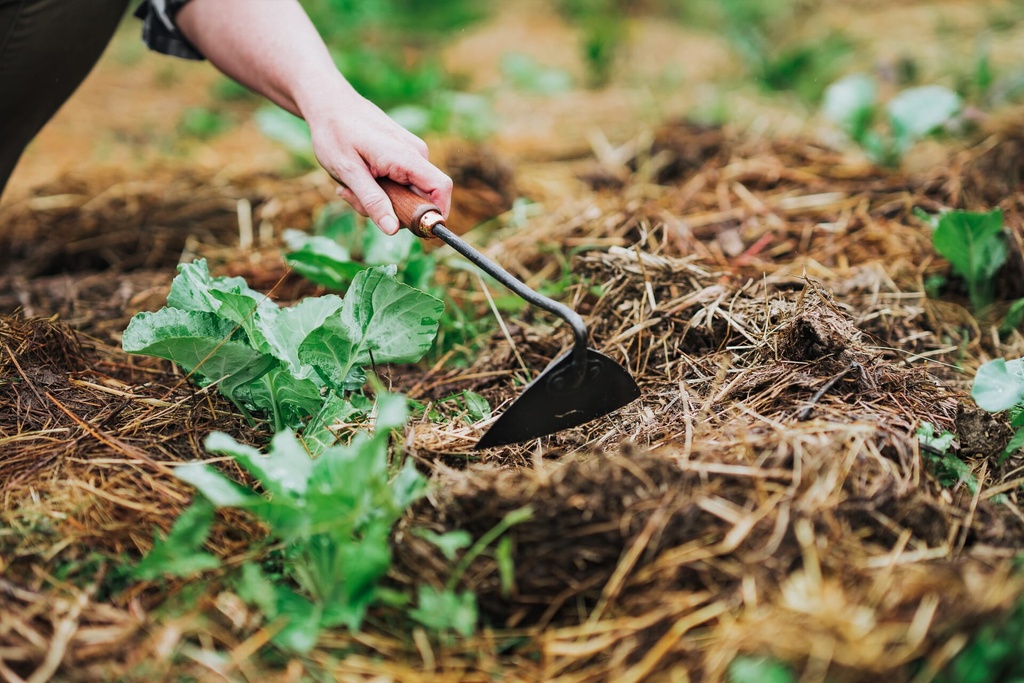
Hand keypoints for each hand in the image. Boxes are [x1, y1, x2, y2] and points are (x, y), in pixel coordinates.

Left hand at [173, 0, 452, 236]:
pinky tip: (347, 174)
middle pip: (419, 198)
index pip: (442, 190)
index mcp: (404, 155)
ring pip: (403, 192)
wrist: (316, 94)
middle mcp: (411, 152)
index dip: (437, 215)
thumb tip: (391, 231)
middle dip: (390, 210)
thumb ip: (370, 201)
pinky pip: (393, 183)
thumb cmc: (329, 130)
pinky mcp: (395, 151)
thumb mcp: (343, 170)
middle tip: (354, 200)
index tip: (415, 230)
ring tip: (344, 183)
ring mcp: (404, 151)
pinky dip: (372, 188)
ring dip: (376, 199)